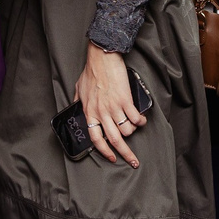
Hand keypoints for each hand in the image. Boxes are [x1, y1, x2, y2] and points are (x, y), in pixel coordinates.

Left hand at [74, 44, 142, 168]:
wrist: (102, 58)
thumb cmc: (91, 71)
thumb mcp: (79, 88)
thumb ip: (78, 101)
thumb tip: (77, 107)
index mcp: (89, 112)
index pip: (96, 139)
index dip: (104, 151)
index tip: (112, 158)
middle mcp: (101, 113)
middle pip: (114, 140)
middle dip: (125, 153)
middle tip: (133, 160)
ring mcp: (114, 107)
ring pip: (126, 131)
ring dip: (132, 132)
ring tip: (134, 127)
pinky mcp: (125, 100)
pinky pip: (135, 118)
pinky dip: (140, 121)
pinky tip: (141, 120)